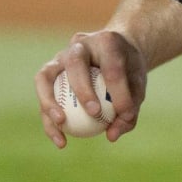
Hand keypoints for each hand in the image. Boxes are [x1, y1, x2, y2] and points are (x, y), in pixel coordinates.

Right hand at [35, 29, 146, 147]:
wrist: (117, 54)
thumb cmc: (129, 71)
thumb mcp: (138, 87)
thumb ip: (130, 109)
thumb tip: (111, 135)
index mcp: (107, 41)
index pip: (113, 66)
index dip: (119, 92)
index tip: (125, 114)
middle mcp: (80, 44)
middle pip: (75, 62)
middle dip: (83, 89)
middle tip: (94, 113)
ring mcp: (60, 56)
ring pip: (46, 76)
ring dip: (50, 102)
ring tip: (62, 126)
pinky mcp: (49, 71)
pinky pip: (43, 94)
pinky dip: (48, 118)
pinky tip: (61, 140)